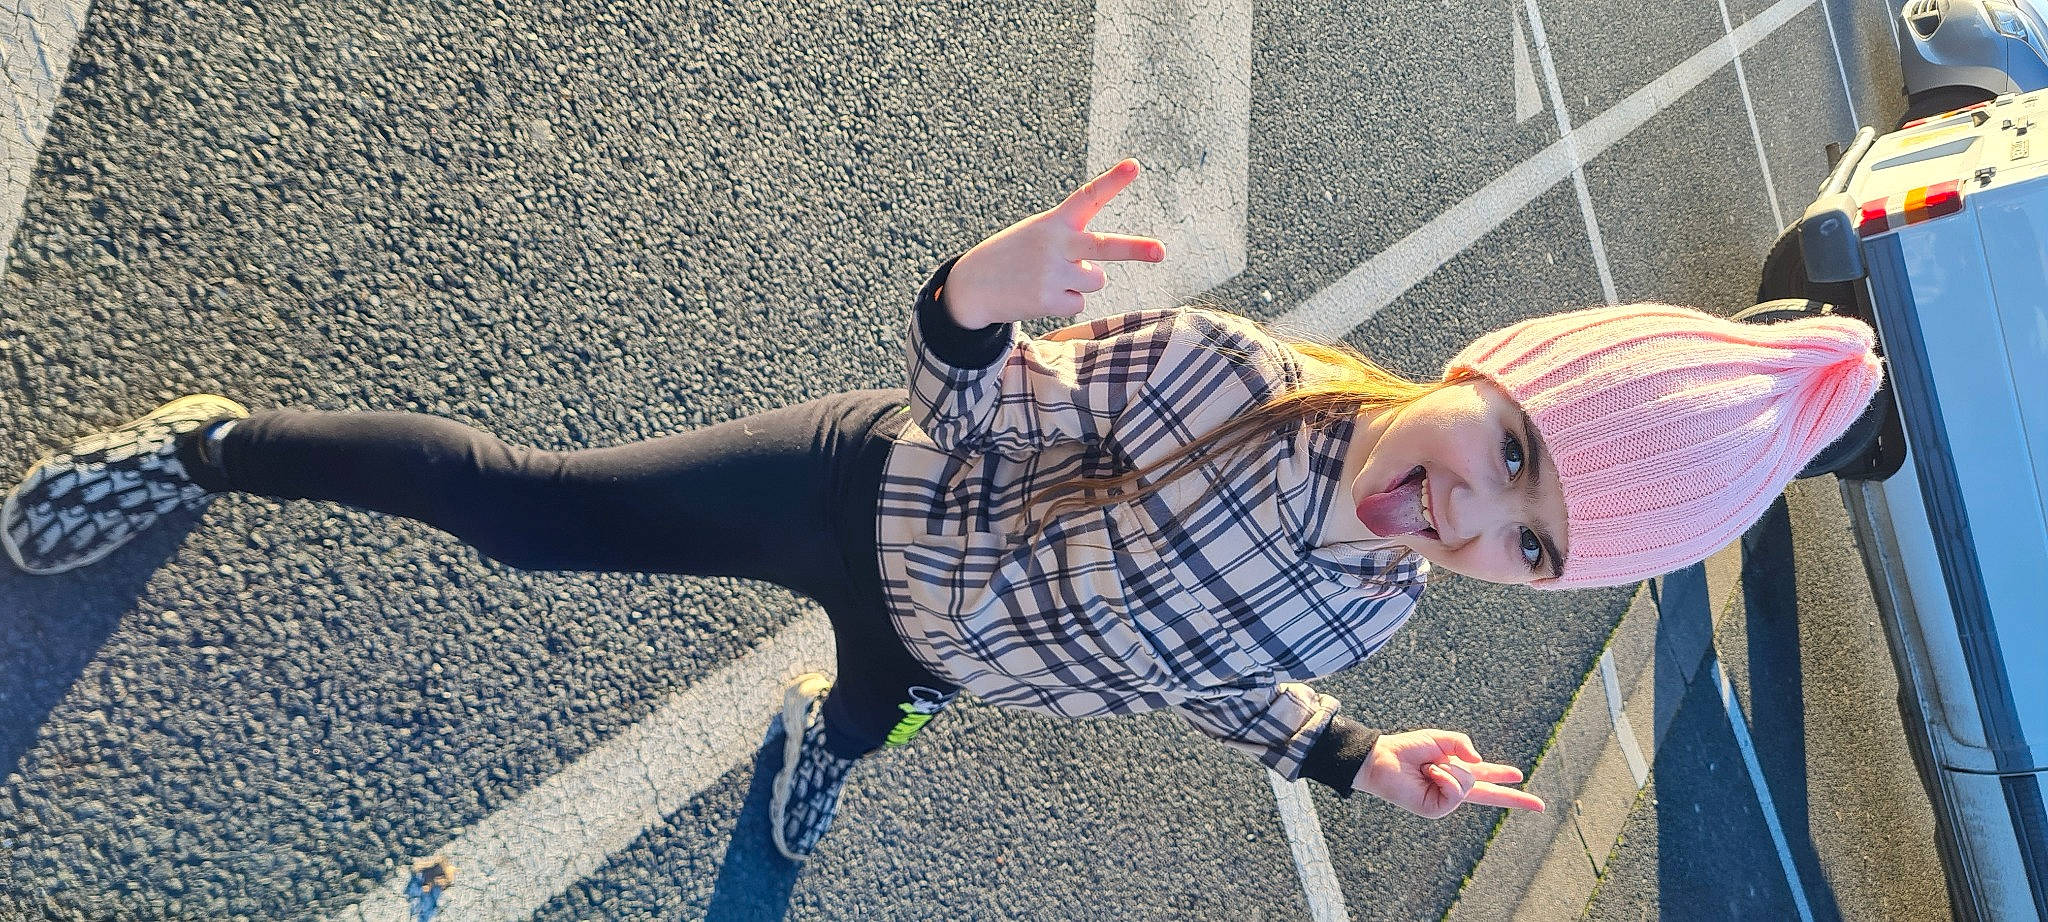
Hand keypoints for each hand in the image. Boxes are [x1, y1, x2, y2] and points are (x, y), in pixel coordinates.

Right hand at [942, 158, 1166, 328]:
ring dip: (1080, 282)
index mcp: (1054, 222)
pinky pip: (1078, 303)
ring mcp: (1051, 273)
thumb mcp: (1036, 235)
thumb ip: (1070, 244)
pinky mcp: (1047, 300)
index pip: (1087, 197)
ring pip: (1096, 280)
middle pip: (1104, 247)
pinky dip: (1064, 301)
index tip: (1135, 165)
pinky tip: (1039, 294)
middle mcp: (1055, 245)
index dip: (1112, 181)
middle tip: (1162, 252)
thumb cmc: (1012, 256)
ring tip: (1049, 277)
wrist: (972, 285)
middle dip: (1135, 249)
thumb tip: (1099, 276)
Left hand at [1352, 729, 1544, 818]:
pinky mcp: (1438, 809)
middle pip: (1492, 795)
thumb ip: (1462, 744)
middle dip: (1517, 799)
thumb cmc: (1407, 749)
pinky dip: (1444, 777)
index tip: (1520, 776)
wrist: (1383, 759)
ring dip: (1449, 768)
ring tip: (1428, 766)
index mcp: (1457, 770)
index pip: (1486, 775)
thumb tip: (1479, 761)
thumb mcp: (1440, 739)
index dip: (1503, 775)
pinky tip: (1429, 774)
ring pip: (1469, 783)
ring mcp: (1447, 800)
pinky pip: (1455, 790)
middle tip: (1541, 806)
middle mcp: (1454, 787)